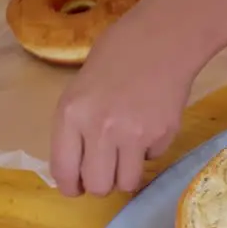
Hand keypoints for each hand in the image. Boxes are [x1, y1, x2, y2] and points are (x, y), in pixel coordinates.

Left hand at [49, 0, 196, 196]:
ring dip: (126, 174)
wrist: (162, 39)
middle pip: (98, 186)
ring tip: (129, 154)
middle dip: (101, 184)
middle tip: (106, 172)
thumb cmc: (115, 57)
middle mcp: (100, 129)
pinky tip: (150, 124)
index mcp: (71, 114)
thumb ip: (75, 127)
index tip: (76, 188)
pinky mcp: (163, 135)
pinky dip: (150, 150)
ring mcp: (134, 135)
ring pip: (127, 183)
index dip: (70, 186)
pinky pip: (152, 159)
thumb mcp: (80, 90)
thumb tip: (78, 166)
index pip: (64, 170)